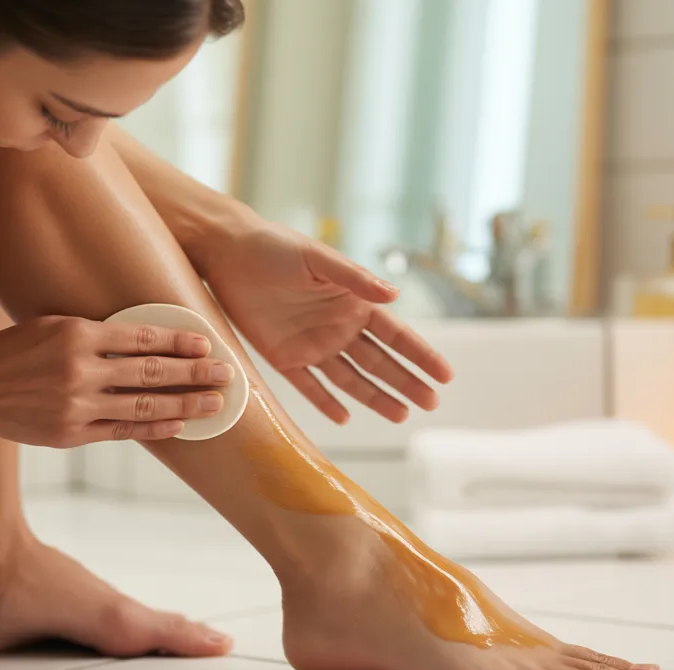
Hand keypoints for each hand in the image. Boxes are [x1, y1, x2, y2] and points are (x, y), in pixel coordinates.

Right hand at [0, 316, 232, 446]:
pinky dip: (154, 428)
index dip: (178, 341)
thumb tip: (146, 336)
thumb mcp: (51, 324)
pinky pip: (122, 431)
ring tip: (215, 404)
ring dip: (185, 405)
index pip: (141, 337)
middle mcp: (79, 371)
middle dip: (195, 374)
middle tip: (228, 374)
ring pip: (143, 406)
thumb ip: (95, 332)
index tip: (207, 343)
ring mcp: (76, 406)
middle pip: (151, 372)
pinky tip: (179, 424)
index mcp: (76, 335)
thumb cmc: (14, 350)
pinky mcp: (71, 434)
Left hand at [205, 222, 452, 423]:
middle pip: (380, 363)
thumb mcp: (317, 259)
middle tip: (431, 404)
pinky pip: (309, 387)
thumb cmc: (276, 247)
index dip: (420, 355)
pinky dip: (326, 403)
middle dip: (407, 383)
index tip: (445, 376)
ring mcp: (312, 345)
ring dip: (376, 398)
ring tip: (401, 416)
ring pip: (352, 379)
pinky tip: (345, 418)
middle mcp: (338, 327)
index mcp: (353, 303)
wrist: (228, 253)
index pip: (396, 335)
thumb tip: (394, 295)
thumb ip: (355, 279)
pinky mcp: (283, 358)